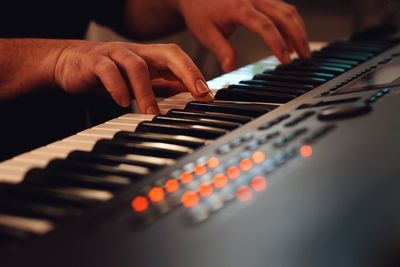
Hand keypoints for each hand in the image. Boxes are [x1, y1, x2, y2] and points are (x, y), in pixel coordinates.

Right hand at [54, 41, 211, 113]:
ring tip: (153, 113)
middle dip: (187, 72)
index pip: (179, 59)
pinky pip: (107, 70)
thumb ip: (161, 85)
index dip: (195, 74)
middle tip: (198, 94)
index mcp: (149, 57)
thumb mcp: (139, 79)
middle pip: (168, 54)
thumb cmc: (108, 72)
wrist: (69, 62)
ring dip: (147, 91)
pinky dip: (117, 87)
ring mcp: (115, 54)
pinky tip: (123, 101)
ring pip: (136, 66)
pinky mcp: (94, 62)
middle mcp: (136, 52)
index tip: (208, 96)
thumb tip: (187, 93)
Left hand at [177, 0, 310, 71]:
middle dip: (297, 36)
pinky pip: (282, 8)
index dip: (278, 43)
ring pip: (287, 10)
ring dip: (298, 30)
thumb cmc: (199, 11)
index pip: (264, 26)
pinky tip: (293, 37)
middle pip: (284, 15)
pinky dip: (292, 23)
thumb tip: (230, 67)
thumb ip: (220, 49)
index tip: (286, 59)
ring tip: (303, 50)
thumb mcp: (205, 33)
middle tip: (304, 57)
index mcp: (238, 8)